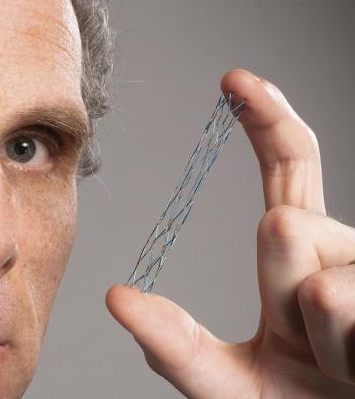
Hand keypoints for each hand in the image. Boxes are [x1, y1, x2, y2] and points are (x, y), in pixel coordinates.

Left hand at [106, 69, 354, 397]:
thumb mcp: (222, 382)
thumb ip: (174, 343)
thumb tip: (116, 296)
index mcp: (299, 258)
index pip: (289, 171)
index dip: (267, 120)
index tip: (235, 80)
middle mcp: (342, 253)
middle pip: (289, 224)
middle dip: (281, 288)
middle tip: (300, 345)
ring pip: (321, 278)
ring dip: (314, 336)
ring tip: (333, 366)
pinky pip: (345, 302)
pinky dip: (342, 350)